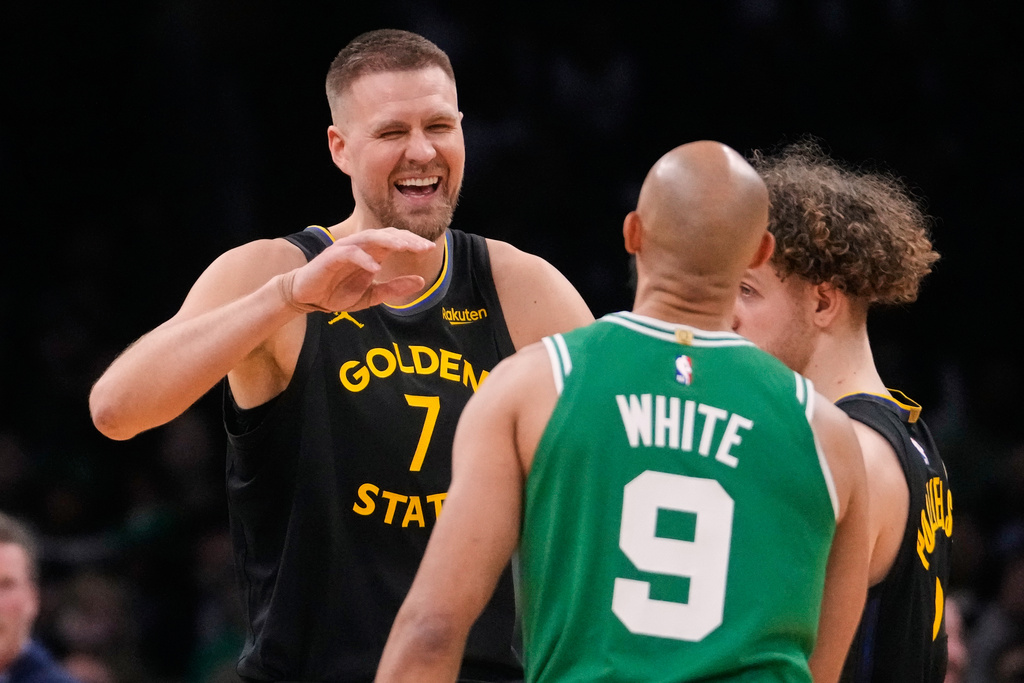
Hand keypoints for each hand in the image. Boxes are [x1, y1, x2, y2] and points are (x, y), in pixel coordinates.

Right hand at [280, 228, 435, 312]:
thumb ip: (395, 288)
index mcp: (373, 253)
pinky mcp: (331, 257)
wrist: (307, 298)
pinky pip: (350, 253)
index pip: (396, 240)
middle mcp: (361, 247)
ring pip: (371, 237)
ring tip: (406, 248)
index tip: (430, 248)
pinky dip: (364, 259)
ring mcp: (346, 249)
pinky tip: (376, 268)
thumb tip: (421, 281)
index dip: (413, 242)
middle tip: (425, 246)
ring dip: (389, 242)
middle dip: (407, 239)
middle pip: (388, 234)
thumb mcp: (372, 296)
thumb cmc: (337, 293)